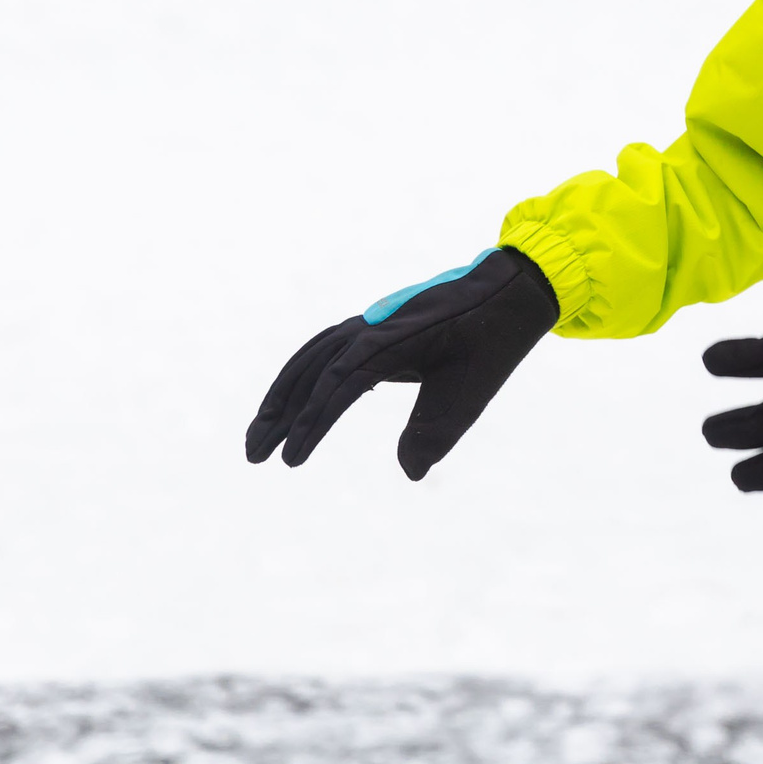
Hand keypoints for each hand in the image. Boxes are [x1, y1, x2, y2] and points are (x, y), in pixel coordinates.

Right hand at [245, 248, 558, 479]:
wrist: (510, 291)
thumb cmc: (492, 341)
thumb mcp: (473, 389)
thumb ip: (438, 429)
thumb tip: (410, 473)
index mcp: (390, 342)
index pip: (337, 387)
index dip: (311, 424)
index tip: (291, 460)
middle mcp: (370, 329)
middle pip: (310, 372)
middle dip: (278, 415)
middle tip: (252, 457)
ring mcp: (369, 325)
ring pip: (311, 359)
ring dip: (282, 396)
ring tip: (258, 435)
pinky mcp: (374, 328)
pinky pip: (325, 349)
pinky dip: (302, 374)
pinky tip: (297, 402)